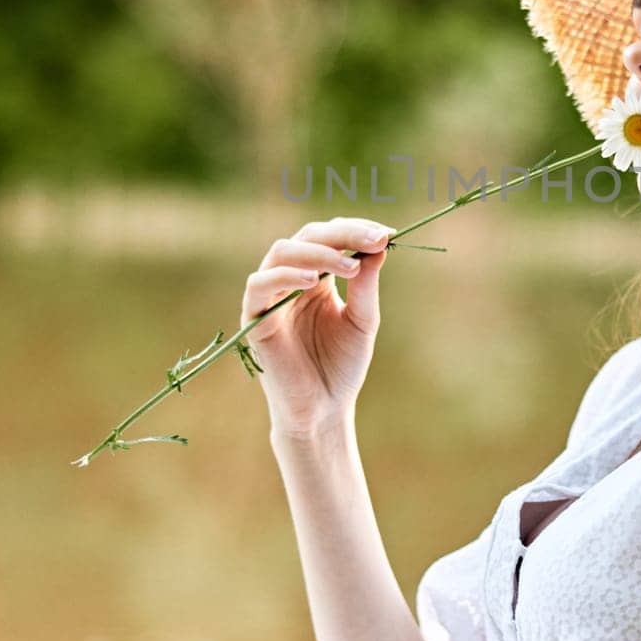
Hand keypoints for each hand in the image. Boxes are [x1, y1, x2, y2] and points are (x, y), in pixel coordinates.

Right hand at [242, 216, 395, 437]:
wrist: (323, 410)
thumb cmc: (342, 366)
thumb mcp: (362, 320)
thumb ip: (366, 284)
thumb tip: (379, 244)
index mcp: (317, 277)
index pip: (329, 236)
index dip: (355, 229)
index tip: (386, 233)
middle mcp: (291, 279)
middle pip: (307, 236)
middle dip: (342, 234)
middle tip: (373, 240)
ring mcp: (270, 296)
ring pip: (282, 252)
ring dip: (318, 252)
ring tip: (350, 266)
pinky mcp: (254, 318)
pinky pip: (259, 284)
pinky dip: (285, 275)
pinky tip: (314, 282)